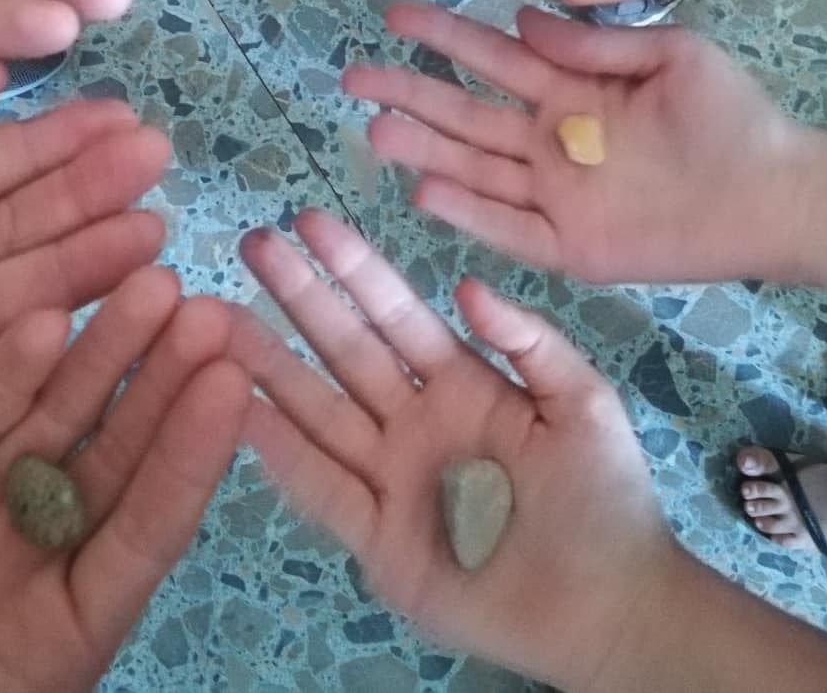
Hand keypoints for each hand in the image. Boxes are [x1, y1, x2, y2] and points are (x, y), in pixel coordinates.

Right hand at [228, 209, 681, 690]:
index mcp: (464, 384)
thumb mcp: (583, 402)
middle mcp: (416, 422)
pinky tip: (237, 412)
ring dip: (268, 366)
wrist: (610, 606)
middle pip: (344, 349)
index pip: (395, 313)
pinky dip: (279, 452)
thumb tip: (465, 286)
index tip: (308, 220)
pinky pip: (322, 489)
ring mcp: (391, 480)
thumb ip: (529, 342)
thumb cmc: (606, 498)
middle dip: (298, 297)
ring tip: (216, 322)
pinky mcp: (378, 540)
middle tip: (248, 245)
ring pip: (319, 411)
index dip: (353, 268)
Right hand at [343, 0, 820, 283]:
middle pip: (466, 115)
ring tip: (372, 129)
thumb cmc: (731, 117)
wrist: (777, 191)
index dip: (444, 38)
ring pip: (474, 169)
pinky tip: (423, 192)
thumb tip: (522, 20)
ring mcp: (558, 195)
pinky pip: (509, 229)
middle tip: (354, 74)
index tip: (395, 15)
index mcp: (574, 92)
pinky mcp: (572, 244)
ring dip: (423, 151)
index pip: (494, 59)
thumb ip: (594, 43)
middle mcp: (553, 143)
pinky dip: (468, 214)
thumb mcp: (669, 55)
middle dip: (410, 95)